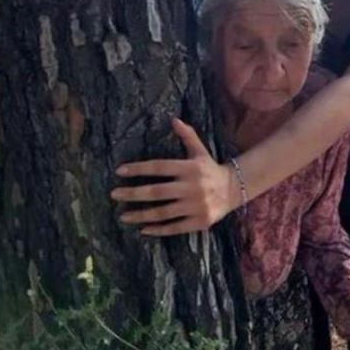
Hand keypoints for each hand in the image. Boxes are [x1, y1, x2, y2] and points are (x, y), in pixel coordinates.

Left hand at [110, 118, 238, 235]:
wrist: (235, 189)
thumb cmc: (210, 169)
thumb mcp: (200, 151)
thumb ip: (187, 136)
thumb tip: (173, 119)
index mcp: (190, 168)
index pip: (159, 167)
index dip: (138, 169)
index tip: (119, 171)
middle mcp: (192, 187)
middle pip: (157, 191)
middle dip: (133, 193)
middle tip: (114, 194)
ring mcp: (196, 206)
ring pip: (163, 212)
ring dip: (141, 215)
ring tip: (123, 216)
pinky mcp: (199, 221)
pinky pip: (175, 227)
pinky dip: (158, 229)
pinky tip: (143, 229)